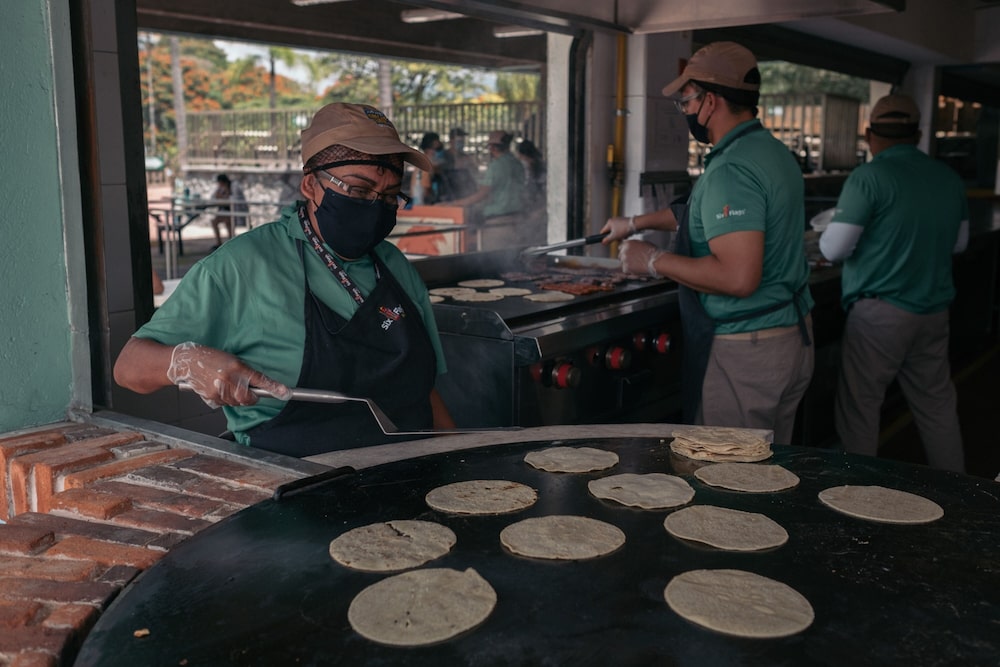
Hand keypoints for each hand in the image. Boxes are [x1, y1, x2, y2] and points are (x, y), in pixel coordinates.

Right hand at [166, 342, 291, 408]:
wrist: (186, 362)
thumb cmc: (211, 358)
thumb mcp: (232, 359)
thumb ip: (245, 372)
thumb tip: (257, 385)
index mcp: (237, 367)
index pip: (259, 379)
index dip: (273, 387)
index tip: (285, 393)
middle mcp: (229, 379)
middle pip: (248, 398)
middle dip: (251, 397)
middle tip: (246, 390)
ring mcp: (219, 390)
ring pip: (237, 402)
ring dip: (236, 398)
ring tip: (227, 384)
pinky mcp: (211, 397)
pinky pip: (226, 403)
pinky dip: (226, 399)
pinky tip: (218, 388)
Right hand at [600, 216, 636, 243]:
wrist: (635, 224)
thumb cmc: (625, 229)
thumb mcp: (614, 237)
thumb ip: (607, 240)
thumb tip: (603, 242)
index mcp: (609, 223)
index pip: (603, 232)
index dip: (604, 238)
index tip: (606, 242)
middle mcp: (613, 220)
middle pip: (610, 232)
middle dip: (614, 237)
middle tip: (618, 239)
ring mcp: (619, 220)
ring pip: (616, 231)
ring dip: (619, 236)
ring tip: (623, 236)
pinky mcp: (624, 222)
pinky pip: (621, 229)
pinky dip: (623, 233)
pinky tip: (627, 234)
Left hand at [619, 240, 664, 276]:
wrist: (656, 261)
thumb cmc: (652, 252)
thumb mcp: (642, 243)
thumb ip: (634, 244)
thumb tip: (631, 246)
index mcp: (627, 243)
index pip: (620, 247)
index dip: (625, 251)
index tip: (629, 254)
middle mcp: (624, 251)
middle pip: (620, 255)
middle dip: (626, 258)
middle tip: (634, 261)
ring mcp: (624, 260)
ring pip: (623, 263)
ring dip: (628, 264)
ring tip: (637, 265)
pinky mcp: (626, 268)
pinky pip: (625, 270)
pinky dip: (630, 270)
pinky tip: (637, 268)